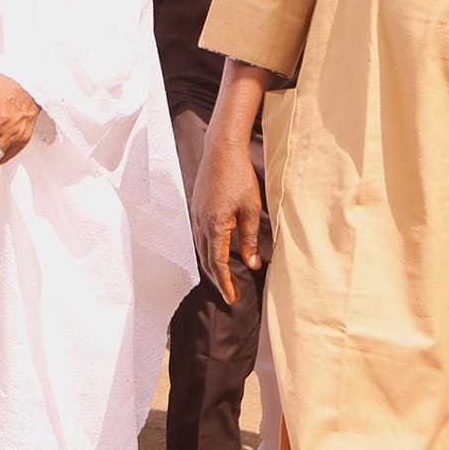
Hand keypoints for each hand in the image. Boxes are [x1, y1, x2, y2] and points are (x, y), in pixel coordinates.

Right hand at [191, 104, 263, 305]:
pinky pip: (200, 236)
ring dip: (212, 265)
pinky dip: (208, 250)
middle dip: (217, 279)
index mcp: (215, 226)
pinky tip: (216, 251)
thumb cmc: (239, 177)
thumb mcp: (251, 209)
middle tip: (230, 294)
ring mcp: (196, 215)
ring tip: (224, 277)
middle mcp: (200, 223)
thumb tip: (252, 264)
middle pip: (206, 259)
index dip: (225, 284)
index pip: (217, 264)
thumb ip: (250, 239)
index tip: (232, 299)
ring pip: (201, 248)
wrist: (221, 150)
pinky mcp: (197, 207)